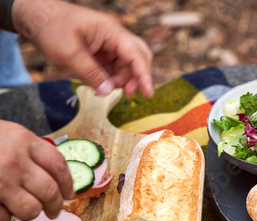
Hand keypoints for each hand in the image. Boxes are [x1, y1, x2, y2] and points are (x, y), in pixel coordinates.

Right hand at [0, 121, 74, 220]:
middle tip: (54, 211)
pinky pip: (2, 218)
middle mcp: (13, 161)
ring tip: (25, 211)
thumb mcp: (8, 133)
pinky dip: (3, 218)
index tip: (70, 194)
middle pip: (49, 192)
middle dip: (55, 206)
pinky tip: (0, 208)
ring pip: (29, 210)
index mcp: (23, 140)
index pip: (58, 165)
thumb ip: (30, 151)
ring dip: (30, 214)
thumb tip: (57, 178)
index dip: (68, 183)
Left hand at [11, 0, 153, 97]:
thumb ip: (90, 73)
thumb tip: (107, 91)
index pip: (136, 55)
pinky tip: (100, 83)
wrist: (32, 15)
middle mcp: (113, 36)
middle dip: (137, 76)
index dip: (144, 75)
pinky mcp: (100, 49)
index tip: (148, 94)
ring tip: (106, 88)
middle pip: (138, 57)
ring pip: (126, 64)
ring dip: (121, 78)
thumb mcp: (69, 53)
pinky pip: (113, 65)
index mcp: (111, 31)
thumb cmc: (49, 26)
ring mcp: (107, 42)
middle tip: (128, 94)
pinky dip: (110, 76)